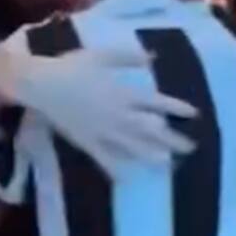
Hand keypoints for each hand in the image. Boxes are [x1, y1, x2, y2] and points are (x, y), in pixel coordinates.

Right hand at [16, 47, 198, 172]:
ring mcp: (103, 131)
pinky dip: (116, 169)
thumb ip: (129, 56)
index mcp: (123, 93)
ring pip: (133, 147)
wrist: (42, 85)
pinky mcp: (88, 142)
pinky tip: (127, 180)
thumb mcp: (102, 55)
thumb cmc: (72, 66)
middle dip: (171, 139)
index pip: (156, 103)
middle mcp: (118, 115)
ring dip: (152, 156)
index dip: (176, 108)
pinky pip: (105, 158)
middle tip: (191, 148)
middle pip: (150, 130)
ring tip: (169, 165)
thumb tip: (154, 56)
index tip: (194, 114)